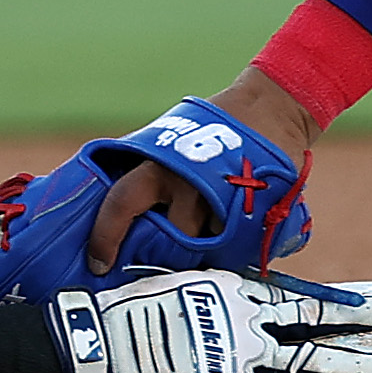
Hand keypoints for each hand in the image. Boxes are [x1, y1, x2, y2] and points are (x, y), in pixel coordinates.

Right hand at [68, 270, 371, 372]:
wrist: (104, 343)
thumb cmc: (129, 314)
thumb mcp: (174, 288)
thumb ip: (208, 296)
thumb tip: (223, 303)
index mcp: (232, 289)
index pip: (294, 297)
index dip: (332, 304)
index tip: (363, 307)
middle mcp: (247, 317)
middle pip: (313, 323)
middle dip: (354, 327)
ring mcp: (246, 353)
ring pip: (312, 359)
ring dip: (352, 365)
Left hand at [84, 69, 319, 274]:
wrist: (273, 109)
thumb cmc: (215, 125)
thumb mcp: (171, 141)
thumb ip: (147, 174)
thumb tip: (116, 214)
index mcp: (160, 163)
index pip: (121, 202)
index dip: (105, 237)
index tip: (98, 263)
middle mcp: (188, 183)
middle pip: (167, 240)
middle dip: (164, 253)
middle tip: (163, 256)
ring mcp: (223, 202)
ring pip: (201, 250)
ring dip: (199, 251)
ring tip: (204, 238)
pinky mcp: (254, 217)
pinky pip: (232, 250)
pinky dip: (226, 248)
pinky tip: (231, 232)